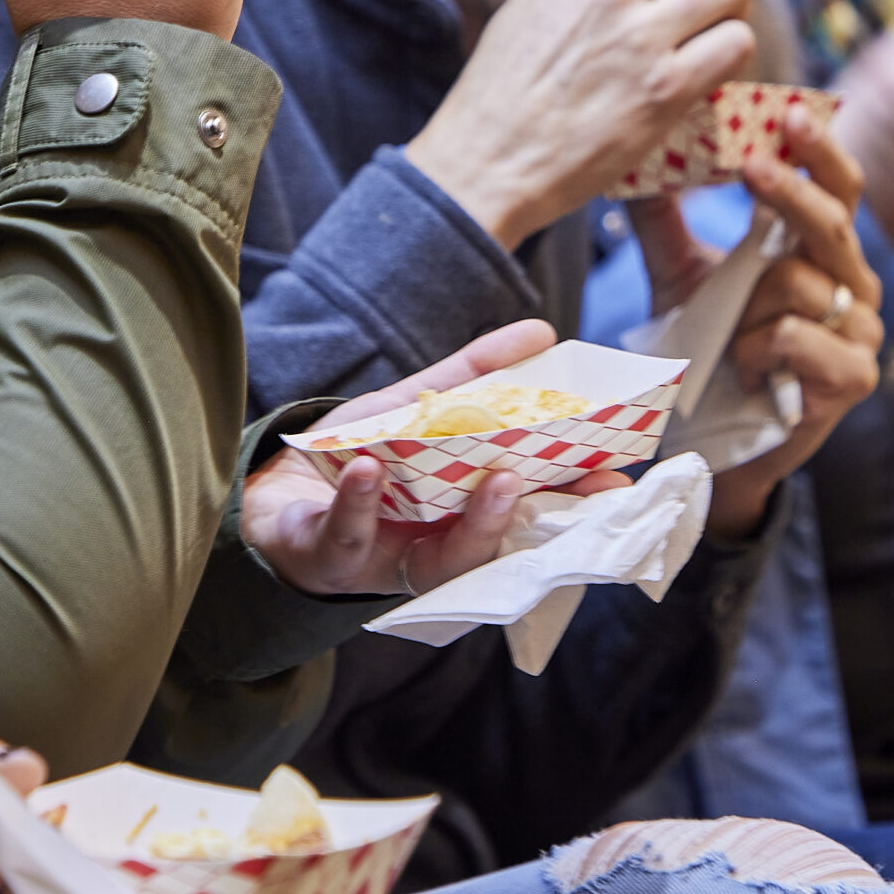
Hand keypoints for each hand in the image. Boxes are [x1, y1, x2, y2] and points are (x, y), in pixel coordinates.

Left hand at [241, 320, 631, 595]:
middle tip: (565, 481)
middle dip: (531, 516)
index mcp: (468, 515)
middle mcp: (438, 550)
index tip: (616, 480)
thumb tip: (542, 332)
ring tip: (493, 476)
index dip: (575, 500)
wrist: (277, 496)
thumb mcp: (417, 407)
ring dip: (472, 521)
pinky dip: (361, 502)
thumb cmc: (362, 457)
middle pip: (497, 544)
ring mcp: (388, 561)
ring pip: (440, 559)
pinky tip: (370, 468)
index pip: (532, 513)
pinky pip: (350, 536)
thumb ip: (475, 374)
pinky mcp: (332, 559)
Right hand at [403, 0, 754, 248]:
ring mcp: (639, 35)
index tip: (653, 3)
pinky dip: (731, 57)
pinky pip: (736, 42)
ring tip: (706, 43)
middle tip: (698, 15)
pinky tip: (707, 76)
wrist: (484, 166)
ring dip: (729, 14)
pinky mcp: (665, 86)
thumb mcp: (525, 10)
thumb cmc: (500, 99)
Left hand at [634, 102, 884, 538]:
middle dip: (790, 191)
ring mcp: (860, 331)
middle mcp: (852, 283)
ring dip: (745, 308)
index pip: (835, 186)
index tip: (790, 110)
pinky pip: (795, 336)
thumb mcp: (680, 278)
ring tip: (727, 339)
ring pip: (798, 284)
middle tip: (751, 166)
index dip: (818, 148)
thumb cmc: (709, 351)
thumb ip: (665, 221)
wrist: (715, 440)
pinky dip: (755, 348)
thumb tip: (636, 157)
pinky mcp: (854, 378)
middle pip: (832, 221)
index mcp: (820, 251)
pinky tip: (745, 367)